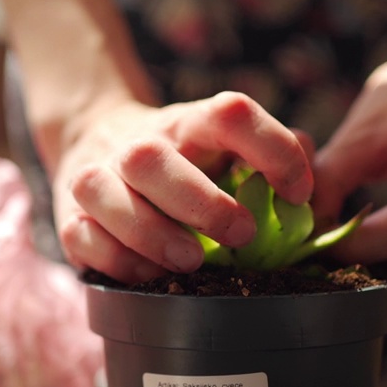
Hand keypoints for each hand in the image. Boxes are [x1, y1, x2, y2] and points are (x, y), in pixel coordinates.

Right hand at [54, 91, 313, 283]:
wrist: (94, 138)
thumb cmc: (183, 157)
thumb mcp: (225, 145)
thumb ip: (275, 158)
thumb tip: (315, 190)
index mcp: (189, 122)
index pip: (231, 113)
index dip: (273, 148)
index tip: (298, 191)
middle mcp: (138, 143)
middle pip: (152, 158)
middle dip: (200, 202)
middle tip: (242, 234)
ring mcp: (97, 176)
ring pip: (106, 192)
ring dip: (152, 232)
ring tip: (192, 261)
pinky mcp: (70, 216)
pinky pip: (83, 237)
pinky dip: (118, 259)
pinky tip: (150, 273)